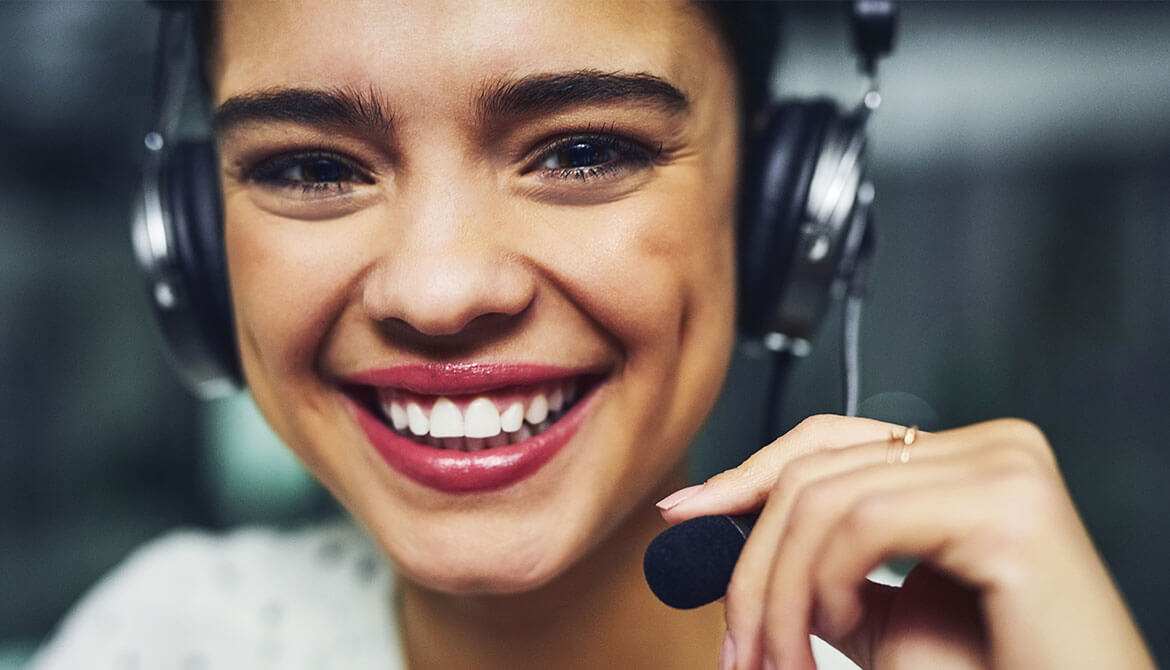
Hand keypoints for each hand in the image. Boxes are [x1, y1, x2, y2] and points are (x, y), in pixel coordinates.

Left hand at [656, 415, 1154, 669]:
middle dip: (754, 564)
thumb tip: (714, 525)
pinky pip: (864, 521)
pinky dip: (826, 585)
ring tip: (788, 659)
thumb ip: (815, 563)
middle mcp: (990, 445)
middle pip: (814, 470)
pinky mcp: (1011, 507)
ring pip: (824, 499)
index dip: (746, 472)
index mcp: (963, 459)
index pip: (827, 439)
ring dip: (783, 594)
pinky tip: (844, 629)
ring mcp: (1004, 466)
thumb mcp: (875, 613)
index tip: (681, 514)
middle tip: (739, 649)